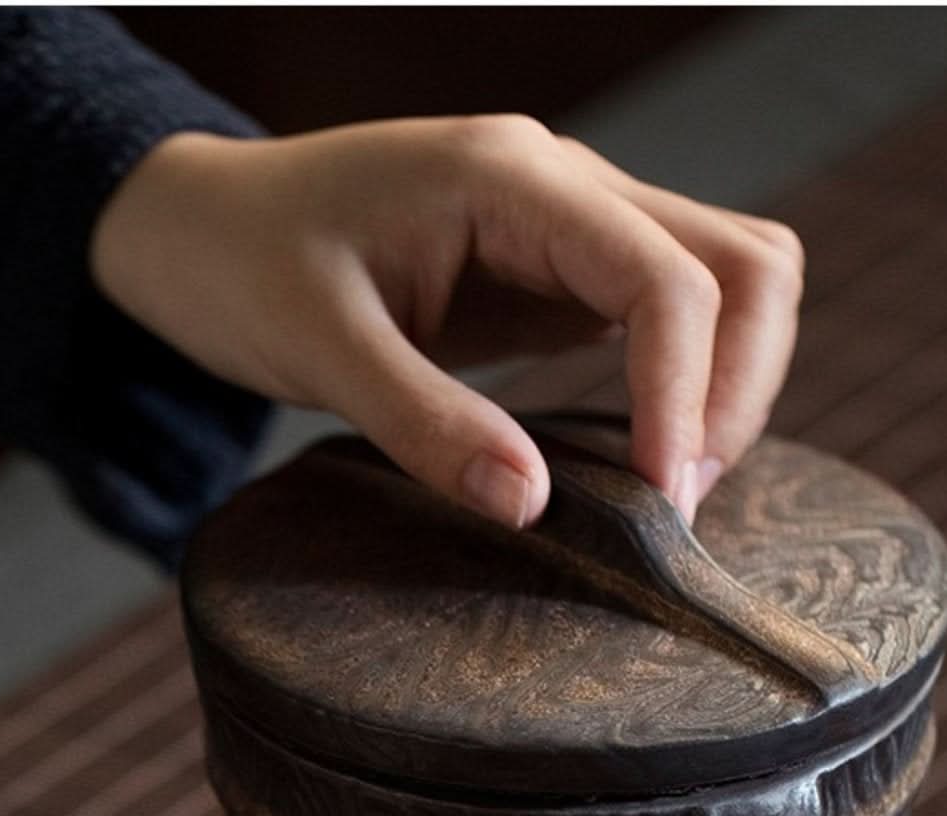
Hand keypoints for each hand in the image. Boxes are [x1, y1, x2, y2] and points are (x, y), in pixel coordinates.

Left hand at [90, 115, 802, 527]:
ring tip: (667, 488)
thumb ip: (425, 424)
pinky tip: (642, 462)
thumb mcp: (319, 350)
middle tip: (675, 502)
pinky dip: (687, 386)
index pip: (666, 276)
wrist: (202, 228)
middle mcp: (565, 184)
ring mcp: (574, 225)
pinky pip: (673, 315)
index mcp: (510, 177)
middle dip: (738, 387)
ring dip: (730, 385)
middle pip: (744, 261)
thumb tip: (533, 506)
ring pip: (731, 280)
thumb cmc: (244, 266)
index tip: (659, 497)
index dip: (685, 393)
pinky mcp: (563, 273)